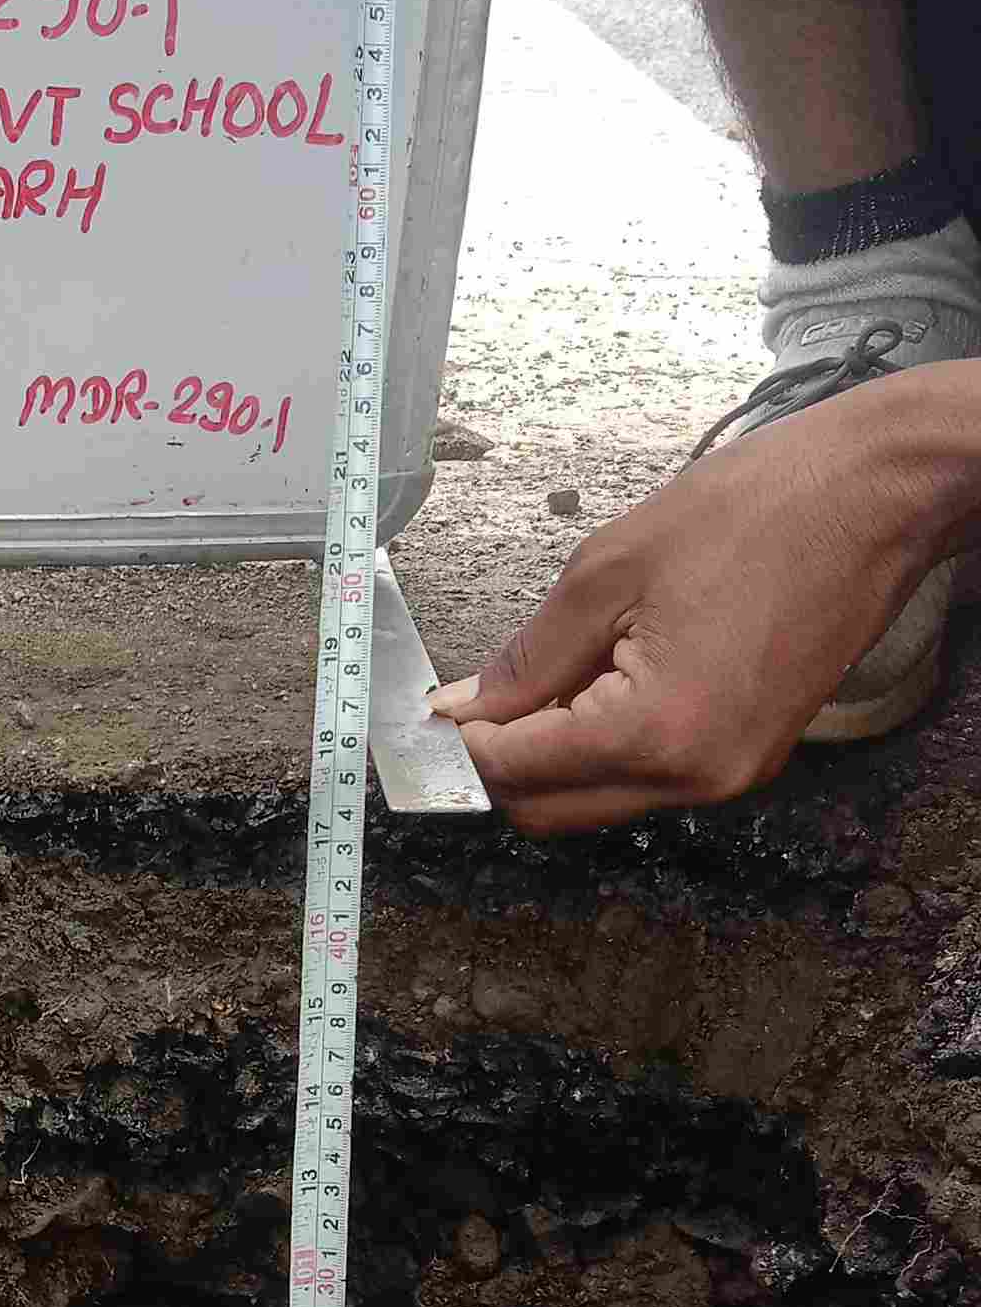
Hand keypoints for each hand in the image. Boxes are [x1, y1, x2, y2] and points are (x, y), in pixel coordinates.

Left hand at [428, 376, 972, 833]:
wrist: (877, 496)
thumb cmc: (763, 512)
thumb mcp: (610, 570)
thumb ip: (529, 655)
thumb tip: (469, 706)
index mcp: (658, 733)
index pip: (518, 771)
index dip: (461, 743)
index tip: (430, 711)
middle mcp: (697, 776)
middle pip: (549, 810)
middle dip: (499, 763)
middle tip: (472, 697)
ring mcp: (728, 775)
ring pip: (596, 800)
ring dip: (551, 755)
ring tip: (549, 672)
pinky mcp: (747, 758)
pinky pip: (646, 776)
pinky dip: (603, 744)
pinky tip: (597, 680)